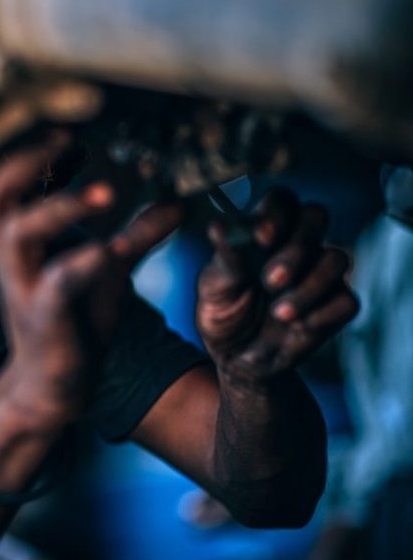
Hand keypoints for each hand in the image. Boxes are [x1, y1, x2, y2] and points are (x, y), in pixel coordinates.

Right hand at [0, 136, 182, 419]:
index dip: (30, 147)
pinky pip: (54, 283)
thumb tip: (178, 201)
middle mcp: (10, 256)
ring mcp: (22, 286)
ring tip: (108, 191)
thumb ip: (136, 234)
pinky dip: (82, 263)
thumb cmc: (72, 320)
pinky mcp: (41, 317)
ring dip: (62, 205)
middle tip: (67, 139)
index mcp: (19, 237)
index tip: (69, 126)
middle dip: (27, 161)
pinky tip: (110, 250)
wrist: (52, 386)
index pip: (5, 177)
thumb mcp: (106, 269)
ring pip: (18, 233)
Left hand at [197, 188, 358, 381]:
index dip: (276, 213)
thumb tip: (219, 227)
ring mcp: (320, 274)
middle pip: (316, 217)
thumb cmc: (223, 312)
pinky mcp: (335, 306)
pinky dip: (319, 314)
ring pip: (337, 258)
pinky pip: (346, 300)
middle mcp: (297, 246)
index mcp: (265, 232)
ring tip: (278, 313)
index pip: (281, 201)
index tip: (261, 238)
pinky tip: (294, 327)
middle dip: (296, 247)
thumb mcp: (214, 286)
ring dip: (308, 286)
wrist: (234, 358)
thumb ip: (224, 258)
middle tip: (269, 279)